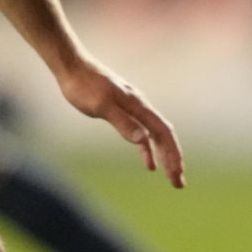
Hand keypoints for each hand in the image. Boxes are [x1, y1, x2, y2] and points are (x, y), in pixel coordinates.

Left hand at [57, 54, 185, 186]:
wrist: (72, 67)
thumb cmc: (83, 85)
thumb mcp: (101, 106)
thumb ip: (123, 123)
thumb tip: (143, 140)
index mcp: (138, 106)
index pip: (163, 133)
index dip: (172, 154)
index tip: (177, 174)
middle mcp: (141, 108)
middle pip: (164, 137)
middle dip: (174, 160)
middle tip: (179, 184)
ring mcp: (133, 109)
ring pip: (155, 137)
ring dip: (164, 157)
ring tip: (170, 177)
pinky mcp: (123, 112)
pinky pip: (142, 134)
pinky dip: (148, 150)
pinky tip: (149, 164)